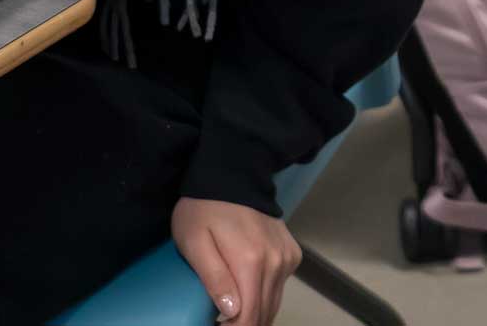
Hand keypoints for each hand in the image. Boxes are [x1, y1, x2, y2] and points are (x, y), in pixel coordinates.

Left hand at [172, 197, 299, 324]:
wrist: (234, 175)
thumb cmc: (204, 210)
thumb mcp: (195, 242)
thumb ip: (214, 277)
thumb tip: (232, 311)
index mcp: (251, 262)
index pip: (249, 317)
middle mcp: (277, 263)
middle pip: (264, 314)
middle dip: (243, 324)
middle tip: (219, 321)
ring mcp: (288, 257)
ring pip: (275, 303)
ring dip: (254, 314)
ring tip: (230, 312)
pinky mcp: (292, 253)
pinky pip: (280, 286)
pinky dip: (265, 295)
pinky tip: (247, 289)